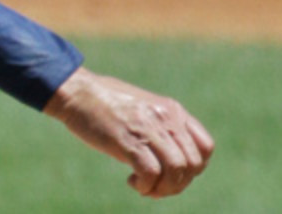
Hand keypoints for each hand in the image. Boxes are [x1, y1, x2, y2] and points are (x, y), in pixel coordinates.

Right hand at [43, 66, 214, 197]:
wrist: (75, 91)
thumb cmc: (104, 102)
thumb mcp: (143, 108)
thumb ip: (161, 126)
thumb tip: (172, 156)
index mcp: (172, 110)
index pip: (205, 148)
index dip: (194, 168)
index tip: (171, 172)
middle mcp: (165, 117)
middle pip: (193, 164)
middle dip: (178, 184)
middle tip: (156, 186)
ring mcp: (148, 127)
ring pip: (176, 171)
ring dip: (163, 189)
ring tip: (145, 187)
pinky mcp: (128, 139)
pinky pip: (151, 173)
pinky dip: (146, 186)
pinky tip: (133, 182)